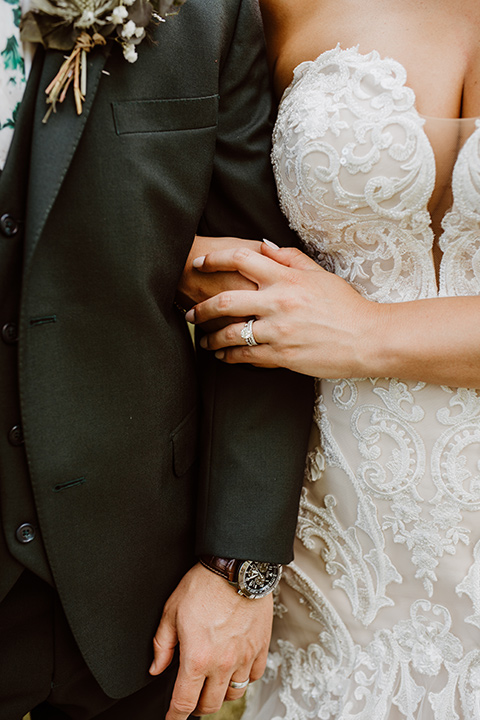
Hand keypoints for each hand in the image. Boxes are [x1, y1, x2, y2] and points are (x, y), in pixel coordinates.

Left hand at [149, 563, 272, 718]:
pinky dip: (243, 678)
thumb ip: (163, 644)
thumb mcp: (172, 610)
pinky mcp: (260, 648)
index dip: (175, 717)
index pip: (184, 703)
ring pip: (232, 694)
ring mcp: (244, 657)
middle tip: (190, 698)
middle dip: (197, 706)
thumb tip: (156, 668)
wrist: (237, 567)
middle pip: (210, 705)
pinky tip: (234, 667)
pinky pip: (253, 677)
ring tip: (212, 682)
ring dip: (220, 693)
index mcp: (197, 658)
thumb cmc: (204, 585)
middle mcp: (222, 663)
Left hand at [186, 242, 382, 378]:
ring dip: (211, 338)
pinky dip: (229, 357)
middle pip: (224, 301)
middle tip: (189, 314)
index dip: (213, 260)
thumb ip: (289, 258)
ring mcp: (278, 330)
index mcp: (285, 278)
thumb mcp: (319, 274)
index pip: (239, 258)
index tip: (198, 264)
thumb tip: (262, 246)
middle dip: (200, 309)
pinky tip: (224, 357)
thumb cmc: (344, 305)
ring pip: (230, 333)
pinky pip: (246, 356)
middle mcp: (277, 302)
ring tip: (204, 341)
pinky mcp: (281, 355)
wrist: (366, 338)